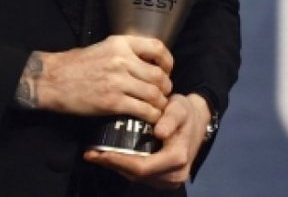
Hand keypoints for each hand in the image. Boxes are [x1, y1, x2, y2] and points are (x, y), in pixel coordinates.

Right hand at [18, 35, 173, 122]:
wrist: (52, 79)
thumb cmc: (75, 65)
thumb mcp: (102, 48)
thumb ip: (125, 53)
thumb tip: (147, 63)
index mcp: (120, 43)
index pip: (157, 48)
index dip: (168, 61)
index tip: (167, 70)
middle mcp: (122, 60)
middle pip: (159, 75)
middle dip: (165, 88)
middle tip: (162, 94)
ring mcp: (117, 81)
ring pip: (154, 94)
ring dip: (160, 104)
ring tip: (157, 108)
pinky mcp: (112, 102)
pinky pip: (143, 110)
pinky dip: (151, 116)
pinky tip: (149, 118)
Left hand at [82, 92, 211, 190]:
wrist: (196, 121)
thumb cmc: (185, 112)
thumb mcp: (180, 108)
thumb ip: (170, 118)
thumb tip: (158, 132)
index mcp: (177, 159)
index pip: (142, 166)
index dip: (119, 161)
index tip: (99, 152)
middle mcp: (174, 175)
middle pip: (136, 175)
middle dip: (112, 165)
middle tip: (90, 154)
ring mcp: (168, 180)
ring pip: (136, 178)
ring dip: (115, 167)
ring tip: (95, 155)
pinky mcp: (162, 179)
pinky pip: (140, 176)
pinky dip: (123, 167)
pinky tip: (109, 157)